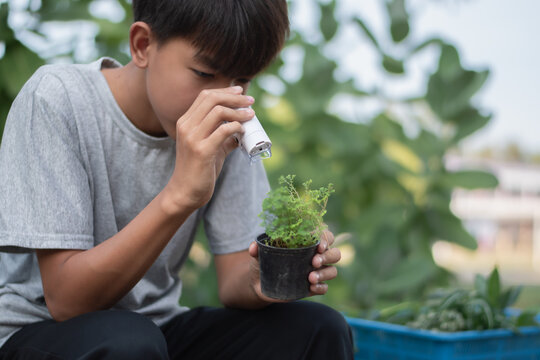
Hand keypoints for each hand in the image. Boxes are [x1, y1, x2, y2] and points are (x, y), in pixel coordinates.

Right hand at [165, 86, 254, 211]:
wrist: (186, 191)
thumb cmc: (199, 170)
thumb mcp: (211, 148)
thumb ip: (223, 138)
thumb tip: (240, 133)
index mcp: (185, 122)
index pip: (205, 96)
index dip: (225, 91)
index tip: (241, 91)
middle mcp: (186, 126)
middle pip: (212, 99)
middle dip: (234, 97)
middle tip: (250, 101)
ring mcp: (192, 138)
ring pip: (218, 112)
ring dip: (238, 111)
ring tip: (251, 115)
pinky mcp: (202, 151)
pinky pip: (222, 131)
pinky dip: (236, 127)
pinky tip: (242, 130)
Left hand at [247, 229, 340, 300]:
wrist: (259, 283)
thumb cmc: (263, 262)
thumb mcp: (259, 254)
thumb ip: (257, 249)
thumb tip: (253, 247)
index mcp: (307, 243)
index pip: (325, 236)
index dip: (326, 238)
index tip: (318, 245)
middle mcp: (315, 256)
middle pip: (334, 253)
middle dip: (328, 256)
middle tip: (314, 261)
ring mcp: (316, 272)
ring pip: (333, 270)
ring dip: (325, 273)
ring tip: (310, 277)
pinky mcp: (312, 287)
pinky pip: (324, 288)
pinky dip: (321, 287)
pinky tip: (311, 287)